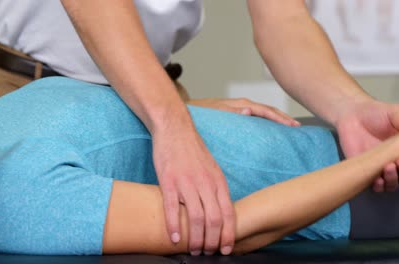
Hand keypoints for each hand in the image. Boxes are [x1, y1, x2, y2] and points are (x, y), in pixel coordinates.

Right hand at [152, 125, 234, 255]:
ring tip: (192, 250)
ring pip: (196, 217)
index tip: (226, 249)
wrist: (175, 128)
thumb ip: (216, 189)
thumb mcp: (211, 168)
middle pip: (214, 220)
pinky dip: (174, 226)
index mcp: (218, 181)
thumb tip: (219, 211)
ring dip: (195, 239)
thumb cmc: (192, 150)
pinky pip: (173, 208)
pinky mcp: (169, 181)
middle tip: (207, 253)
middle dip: (212, 242)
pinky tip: (174, 238)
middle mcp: (205, 183)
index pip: (229, 214)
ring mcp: (187, 182)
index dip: (229, 235)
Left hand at [188, 98, 299, 126]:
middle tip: (297, 127)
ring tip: (289, 127)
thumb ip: (231, 112)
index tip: (292, 125)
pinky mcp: (237, 114)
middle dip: (283, 117)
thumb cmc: (201, 112)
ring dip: (276, 119)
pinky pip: (257, 116)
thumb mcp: (216, 113)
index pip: (266, 110)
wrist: (188, 110)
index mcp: (241, 104)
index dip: (280, 118)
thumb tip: (249, 110)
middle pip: (268, 110)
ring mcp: (240, 109)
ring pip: (264, 113)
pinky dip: (267, 120)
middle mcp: (243, 105)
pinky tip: (270, 129)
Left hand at [336, 99, 398, 191]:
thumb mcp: (393, 111)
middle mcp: (398, 163)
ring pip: (394, 185)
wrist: (351, 116)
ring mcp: (382, 169)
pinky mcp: (367, 172)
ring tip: (387, 167)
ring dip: (394, 180)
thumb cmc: (375, 113)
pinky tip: (377, 179)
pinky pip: (376, 186)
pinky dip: (379, 186)